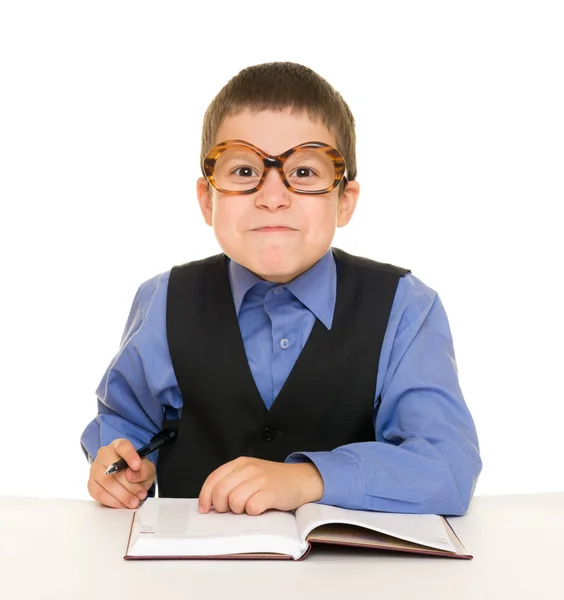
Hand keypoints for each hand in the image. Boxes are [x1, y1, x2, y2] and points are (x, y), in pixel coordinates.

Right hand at [87, 439, 155, 508]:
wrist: (130, 482)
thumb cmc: (138, 472)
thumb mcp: (147, 469)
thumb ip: (144, 470)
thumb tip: (131, 475)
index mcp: (119, 446)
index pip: (122, 446)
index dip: (130, 455)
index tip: (137, 466)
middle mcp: (104, 454)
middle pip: (113, 467)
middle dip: (129, 484)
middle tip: (140, 493)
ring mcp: (95, 469)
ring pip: (106, 482)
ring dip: (122, 495)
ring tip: (134, 501)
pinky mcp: (91, 484)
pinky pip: (99, 493)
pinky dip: (113, 501)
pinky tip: (123, 504)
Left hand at [198, 457, 323, 515]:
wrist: (301, 479)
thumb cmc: (274, 480)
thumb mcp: (250, 473)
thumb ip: (232, 482)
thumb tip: (211, 502)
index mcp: (240, 463)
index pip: (213, 479)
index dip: (205, 496)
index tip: (205, 508)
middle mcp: (249, 468)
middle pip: (221, 492)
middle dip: (222, 506)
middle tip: (231, 510)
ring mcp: (261, 479)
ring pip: (234, 501)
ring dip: (239, 510)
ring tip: (249, 506)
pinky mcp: (271, 492)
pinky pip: (252, 507)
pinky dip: (253, 512)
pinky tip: (260, 508)